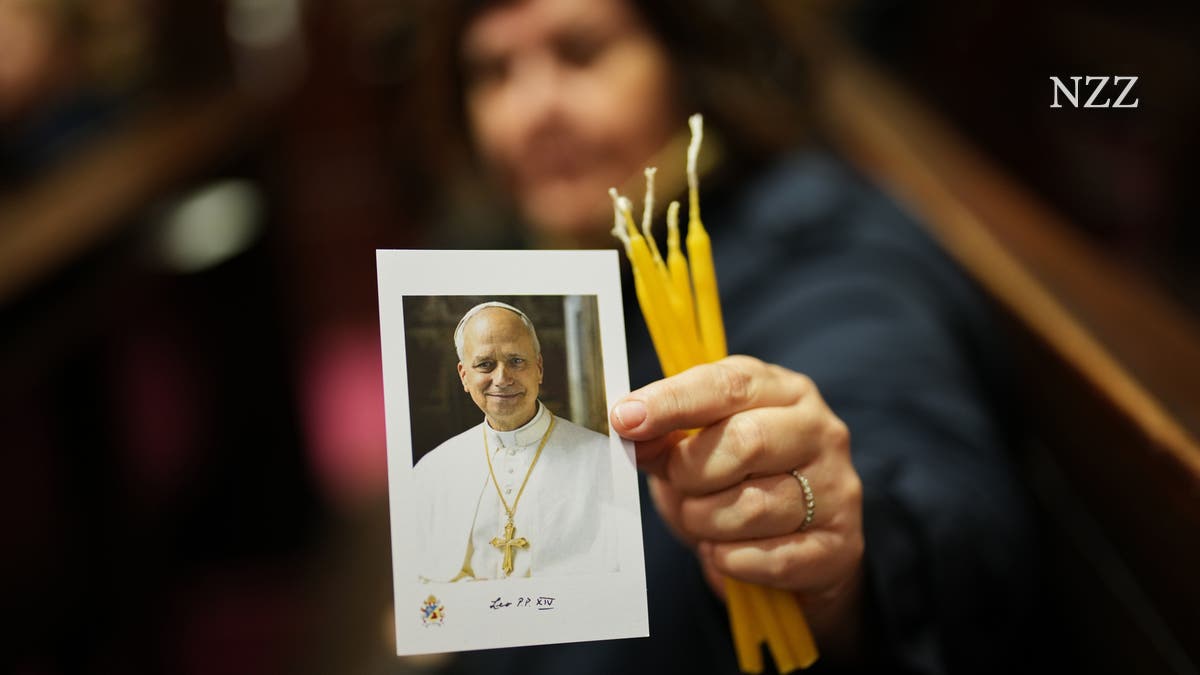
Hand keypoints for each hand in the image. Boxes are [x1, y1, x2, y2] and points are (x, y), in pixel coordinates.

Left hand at [610, 356, 864, 650]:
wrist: (798, 551)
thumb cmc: (739, 485)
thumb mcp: (698, 449)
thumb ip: (665, 437)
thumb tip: (629, 428)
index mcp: (782, 391)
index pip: (727, 385)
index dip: (672, 402)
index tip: (625, 419)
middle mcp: (818, 430)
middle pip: (746, 442)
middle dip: (691, 471)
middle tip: (676, 485)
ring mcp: (836, 486)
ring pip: (753, 506)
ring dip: (706, 522)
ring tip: (703, 522)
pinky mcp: (839, 544)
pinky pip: (770, 558)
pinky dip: (731, 560)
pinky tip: (723, 552)